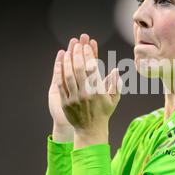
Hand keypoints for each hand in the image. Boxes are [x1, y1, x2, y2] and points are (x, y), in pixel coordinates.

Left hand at [57, 34, 121, 148]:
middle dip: (77, 54)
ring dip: (68, 61)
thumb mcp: (114, 99)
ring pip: (69, 75)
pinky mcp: (65, 102)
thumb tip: (115, 69)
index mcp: (99, 91)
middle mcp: (86, 93)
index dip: (89, 55)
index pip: (93, 68)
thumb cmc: (103, 113)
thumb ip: (115, 84)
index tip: (86, 46)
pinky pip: (61, 85)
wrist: (90, 130)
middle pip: (80, 69)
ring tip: (68, 51)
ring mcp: (75, 98)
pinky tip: (59, 63)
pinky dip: (59, 73)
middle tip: (76, 44)